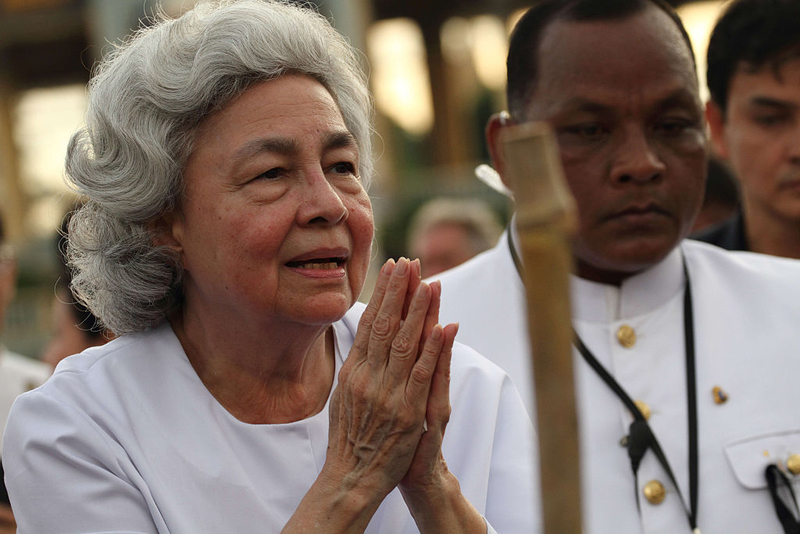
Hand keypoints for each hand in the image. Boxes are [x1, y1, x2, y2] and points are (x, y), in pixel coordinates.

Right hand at [323, 257, 448, 508]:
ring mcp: (388, 393)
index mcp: (353, 371)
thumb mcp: (343, 395)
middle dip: (400, 291)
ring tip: (429, 283)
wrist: (352, 476)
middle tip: (410, 262)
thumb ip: (355, 366)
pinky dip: (433, 349)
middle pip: (386, 325)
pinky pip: (422, 374)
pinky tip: (441, 327)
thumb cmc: (349, 437)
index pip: (370, 323)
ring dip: (418, 311)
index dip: (383, 294)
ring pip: (405, 343)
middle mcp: (368, 377)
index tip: (392, 268)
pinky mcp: (408, 411)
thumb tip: (363, 337)